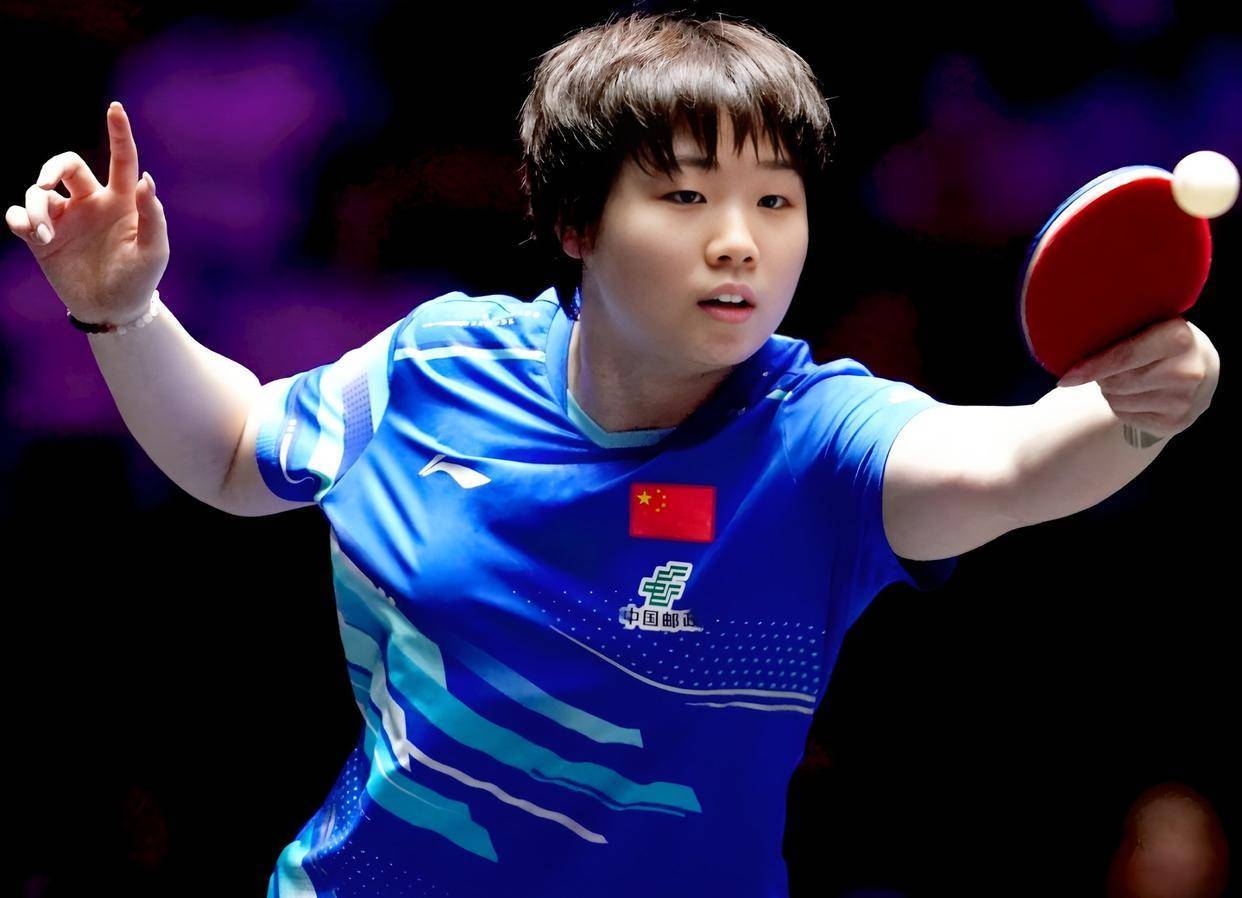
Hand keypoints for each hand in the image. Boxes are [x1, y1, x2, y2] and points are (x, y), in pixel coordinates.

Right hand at [5, 101, 168, 323]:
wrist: (113, 309)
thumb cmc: (139, 279)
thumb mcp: (154, 252)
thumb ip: (151, 216)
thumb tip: (145, 179)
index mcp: (121, 200)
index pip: (121, 159)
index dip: (119, 133)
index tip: (115, 108)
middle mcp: (90, 202)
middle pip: (66, 165)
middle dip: (52, 167)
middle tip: (46, 182)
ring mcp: (65, 218)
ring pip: (38, 192)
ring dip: (35, 209)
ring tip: (43, 234)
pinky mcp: (42, 237)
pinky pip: (18, 215)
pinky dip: (18, 218)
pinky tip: (29, 232)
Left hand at [1056, 317, 1219, 439]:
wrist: (1201, 367)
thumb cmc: (1161, 340)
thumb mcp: (1149, 325)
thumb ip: (1120, 330)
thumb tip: (1071, 346)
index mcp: (1178, 338)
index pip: (1122, 357)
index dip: (1091, 368)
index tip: (1066, 378)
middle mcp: (1187, 371)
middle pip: (1116, 383)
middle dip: (1102, 377)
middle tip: (1108, 368)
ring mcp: (1183, 400)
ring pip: (1118, 401)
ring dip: (1110, 392)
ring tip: (1125, 378)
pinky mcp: (1176, 422)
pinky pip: (1126, 417)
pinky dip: (1121, 407)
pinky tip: (1136, 394)